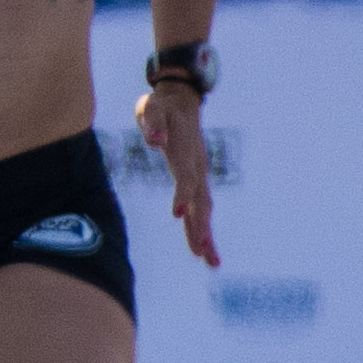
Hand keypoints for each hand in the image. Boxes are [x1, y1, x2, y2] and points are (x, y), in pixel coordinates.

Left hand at [136, 77, 218, 266]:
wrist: (180, 101)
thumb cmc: (160, 106)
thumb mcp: (151, 108)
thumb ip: (153, 124)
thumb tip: (153, 140)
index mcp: (185, 151)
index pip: (185, 176)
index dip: (182, 194)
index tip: (176, 214)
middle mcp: (197, 166)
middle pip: (200, 200)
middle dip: (200, 226)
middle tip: (200, 251)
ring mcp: (200, 174)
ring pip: (204, 208)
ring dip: (206, 233)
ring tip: (210, 261)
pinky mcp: (198, 180)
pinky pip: (202, 207)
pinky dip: (204, 228)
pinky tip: (205, 250)